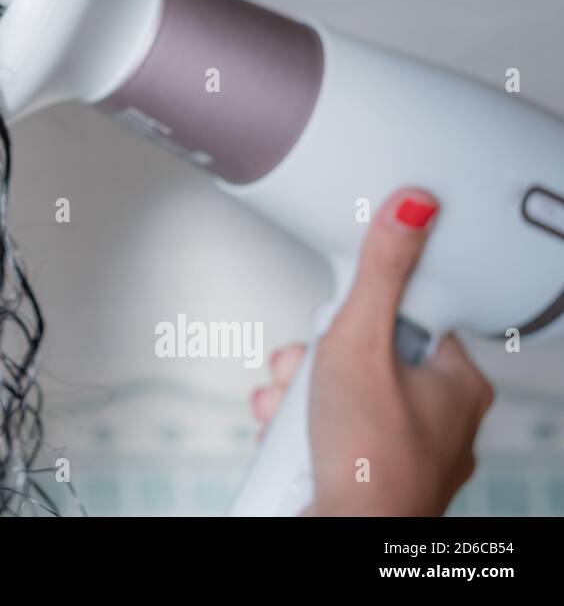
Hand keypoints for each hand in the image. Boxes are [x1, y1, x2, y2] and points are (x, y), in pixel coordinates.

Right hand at [249, 188, 494, 515]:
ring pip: (336, 394)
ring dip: (295, 394)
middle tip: (305, 370)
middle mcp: (439, 420)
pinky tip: (283, 433)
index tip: (337, 322)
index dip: (356, 314)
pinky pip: (325, 431)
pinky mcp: (366, 474)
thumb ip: (379, 272)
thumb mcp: (361, 340)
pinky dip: (294, 429)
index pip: (403, 316)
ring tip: (286, 406)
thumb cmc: (366, 455)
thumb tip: (411, 208)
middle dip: (312, 361)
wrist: (344, 532)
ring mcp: (401, 451)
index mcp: (456, 384)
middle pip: (361, 355)